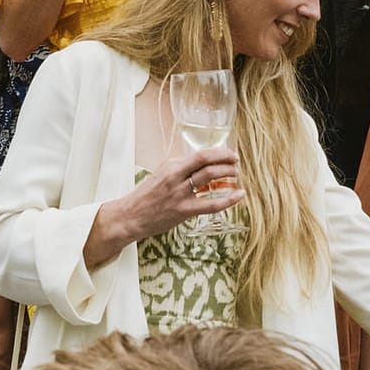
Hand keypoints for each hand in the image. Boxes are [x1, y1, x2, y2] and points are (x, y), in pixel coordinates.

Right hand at [121, 146, 243, 241]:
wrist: (130, 217)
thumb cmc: (146, 197)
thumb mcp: (161, 175)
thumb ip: (180, 169)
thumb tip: (201, 165)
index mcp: (171, 165)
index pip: (200, 154)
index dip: (218, 152)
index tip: (228, 153)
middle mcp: (175, 175)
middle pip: (206, 159)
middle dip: (226, 157)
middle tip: (236, 160)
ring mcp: (180, 193)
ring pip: (210, 176)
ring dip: (228, 172)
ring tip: (236, 173)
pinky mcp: (184, 210)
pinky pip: (212, 204)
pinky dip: (229, 199)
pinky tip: (240, 194)